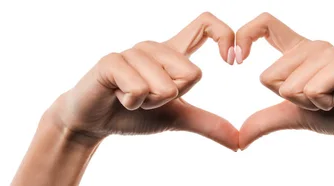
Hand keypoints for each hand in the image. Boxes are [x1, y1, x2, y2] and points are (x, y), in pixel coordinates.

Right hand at [49, 12, 238, 149]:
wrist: (94, 123)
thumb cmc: (134, 114)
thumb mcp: (177, 118)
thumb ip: (208, 124)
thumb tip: (239, 141)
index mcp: (172, 53)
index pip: (206, 25)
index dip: (224, 35)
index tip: (232, 61)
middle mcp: (154, 47)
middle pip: (191, 72)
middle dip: (173, 99)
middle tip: (149, 99)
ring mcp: (132, 52)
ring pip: (165, 85)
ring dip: (150, 104)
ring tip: (131, 98)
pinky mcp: (111, 61)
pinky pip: (139, 88)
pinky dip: (132, 103)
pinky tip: (118, 98)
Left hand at [237, 13, 333, 149]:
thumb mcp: (295, 116)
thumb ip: (266, 121)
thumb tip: (239, 139)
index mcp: (297, 51)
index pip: (264, 25)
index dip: (244, 36)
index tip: (235, 59)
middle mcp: (311, 46)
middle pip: (269, 75)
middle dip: (290, 99)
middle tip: (320, 97)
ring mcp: (328, 52)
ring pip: (289, 86)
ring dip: (310, 103)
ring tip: (333, 97)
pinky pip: (312, 89)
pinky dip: (323, 103)